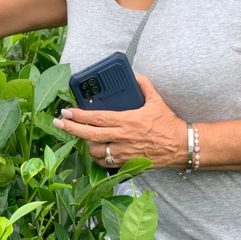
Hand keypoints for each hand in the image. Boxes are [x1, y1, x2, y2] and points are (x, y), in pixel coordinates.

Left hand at [54, 75, 186, 168]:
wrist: (181, 146)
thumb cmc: (168, 124)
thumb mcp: (156, 100)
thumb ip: (144, 85)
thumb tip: (135, 75)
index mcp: (127, 121)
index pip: (96, 118)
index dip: (79, 115)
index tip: (66, 110)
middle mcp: (123, 138)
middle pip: (89, 135)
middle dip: (71, 128)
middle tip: (59, 122)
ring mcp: (124, 153)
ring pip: (95, 151)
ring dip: (84, 144)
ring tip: (80, 136)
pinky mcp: (128, 163)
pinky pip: (106, 163)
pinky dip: (97, 157)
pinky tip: (95, 150)